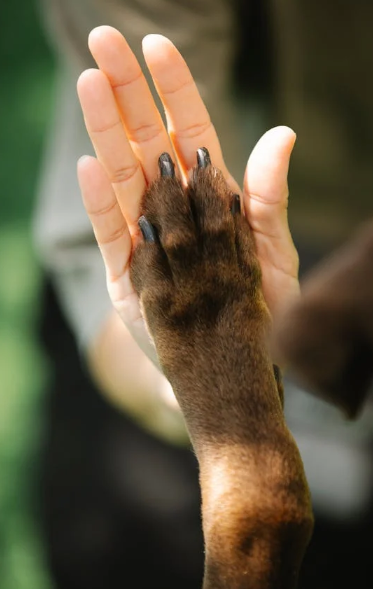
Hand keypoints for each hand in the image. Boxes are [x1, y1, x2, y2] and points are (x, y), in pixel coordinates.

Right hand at [77, 26, 298, 366]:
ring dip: (106, 131)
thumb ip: (268, 195)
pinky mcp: (127, 273)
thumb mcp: (272, 251)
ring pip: (122, 175)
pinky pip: (113, 231)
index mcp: (209, 197)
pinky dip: (103, 200)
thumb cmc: (258, 308)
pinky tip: (93, 165)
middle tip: (103, 42)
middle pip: (146, 141)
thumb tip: (283, 134)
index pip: (189, 131)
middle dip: (126, 92)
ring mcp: (145, 237)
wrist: (232, 366)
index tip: (157, 48)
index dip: (175, 90)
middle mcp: (172, 209)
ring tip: (89, 84)